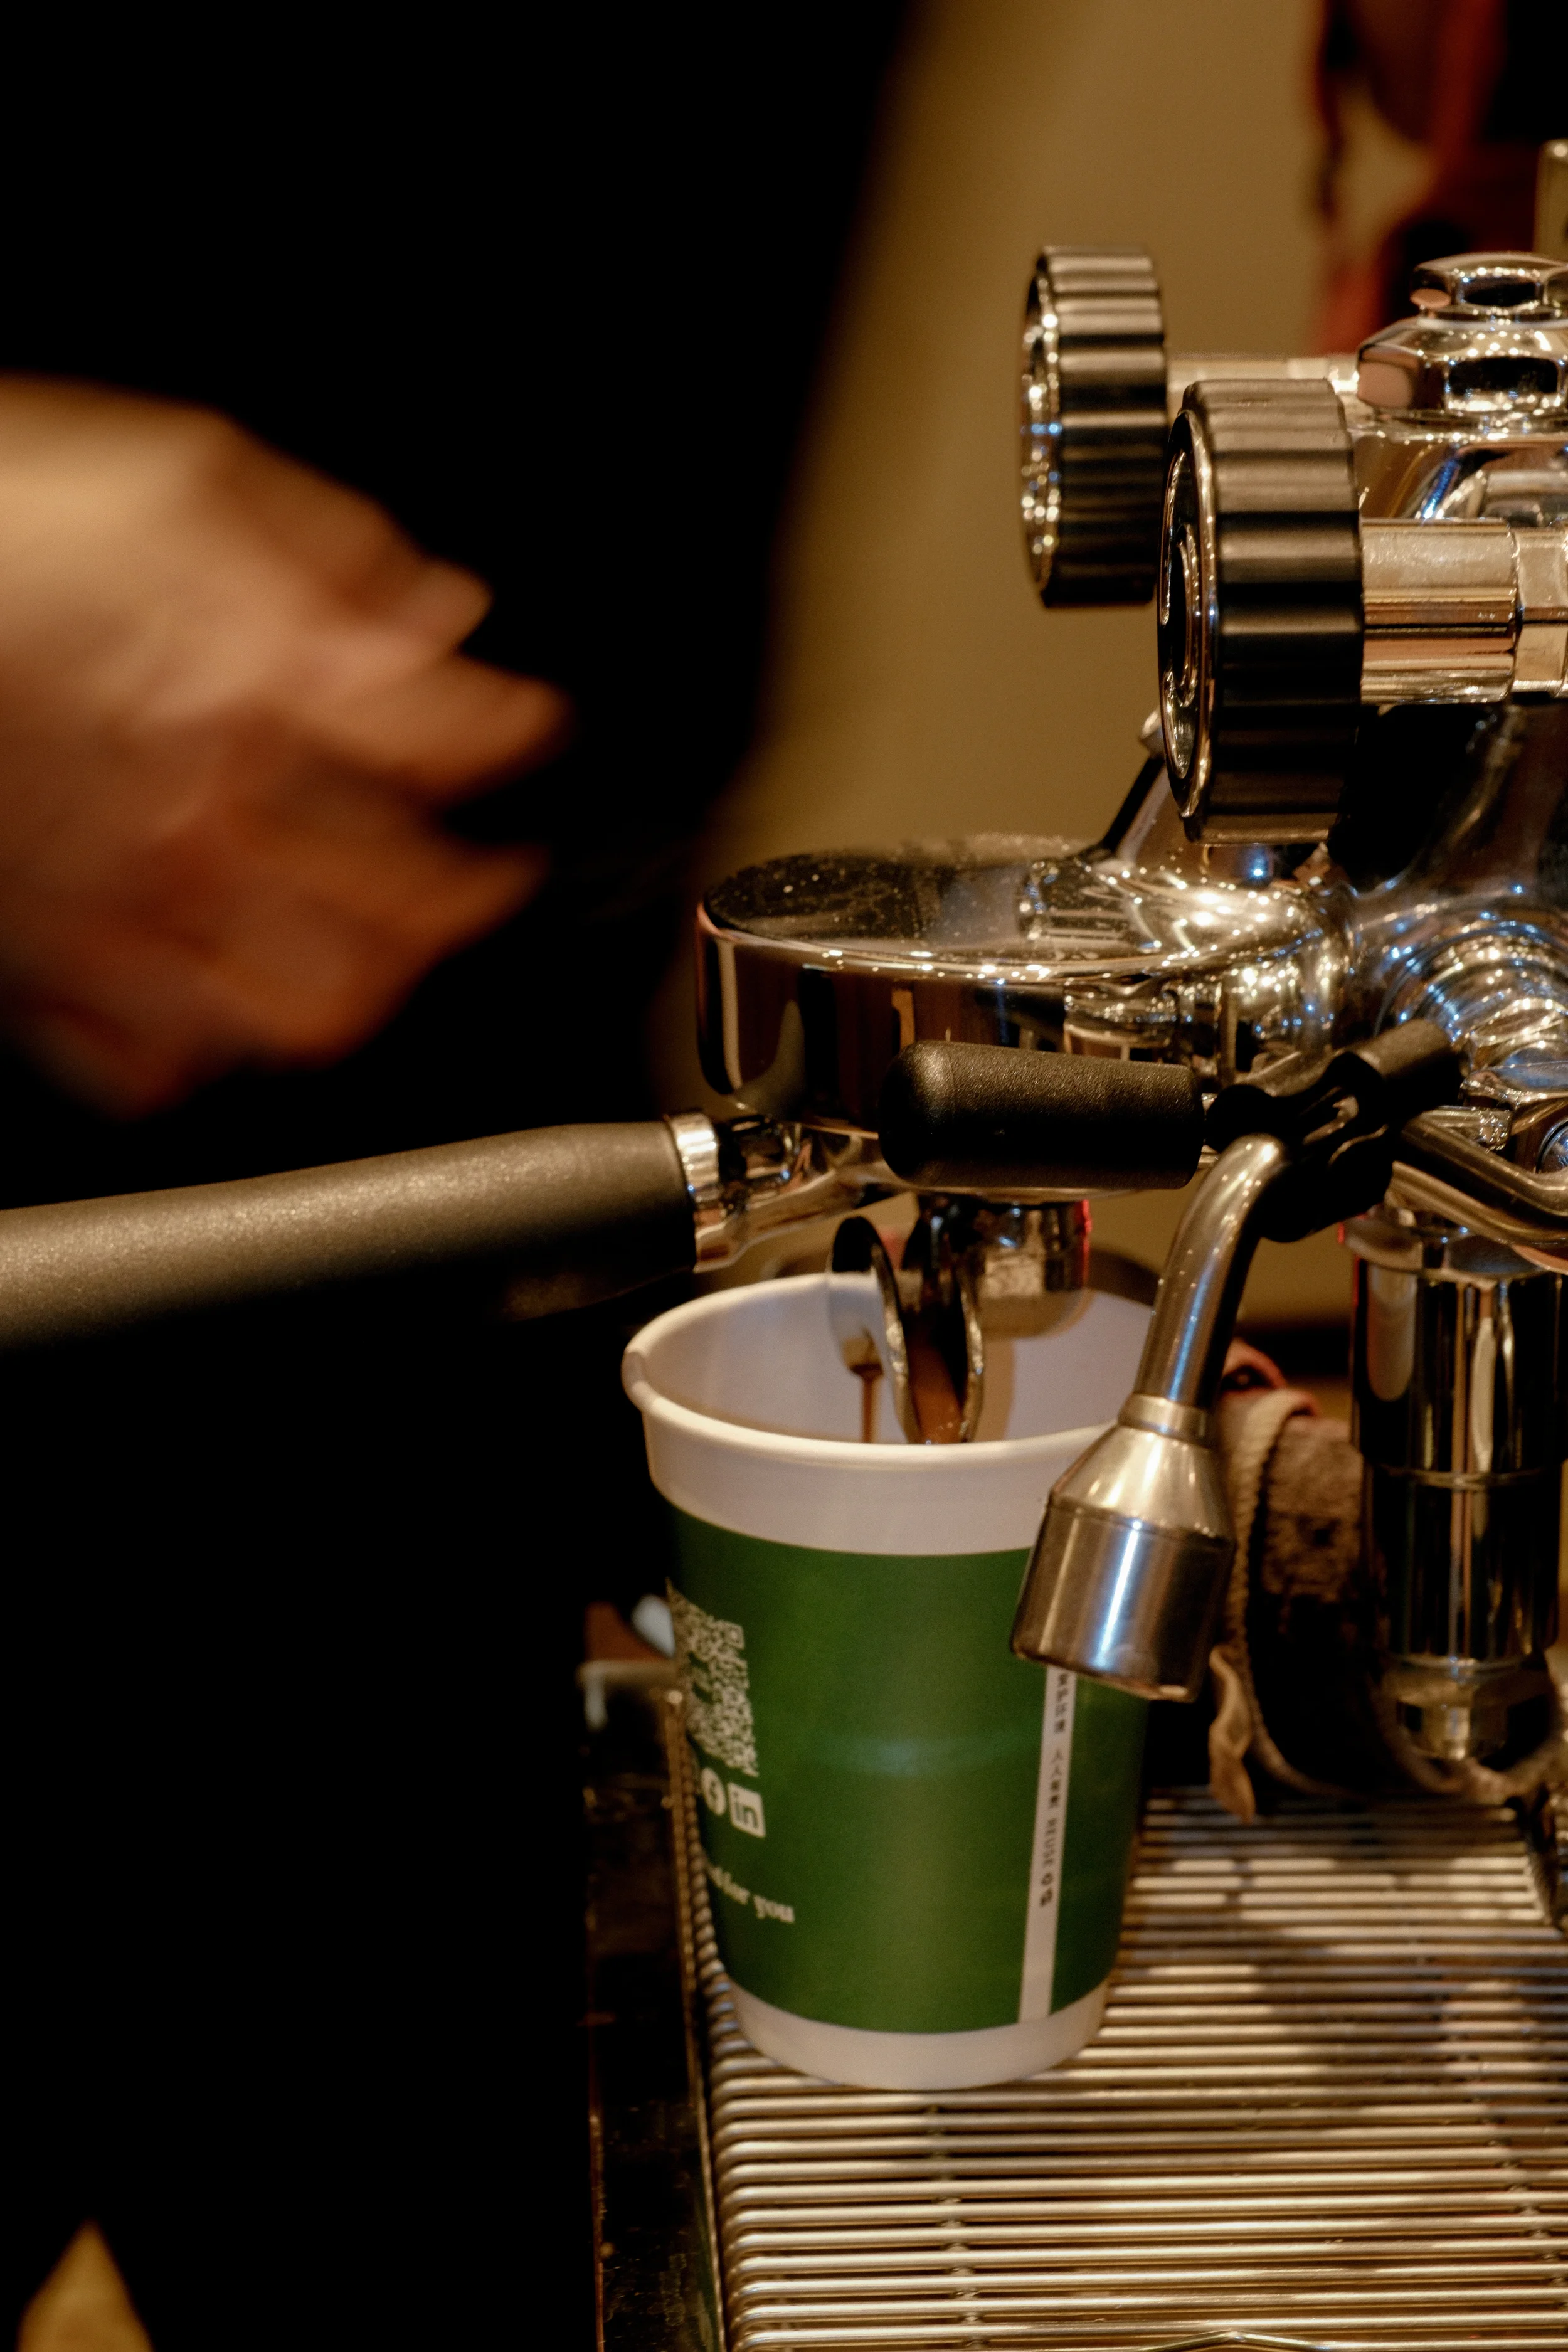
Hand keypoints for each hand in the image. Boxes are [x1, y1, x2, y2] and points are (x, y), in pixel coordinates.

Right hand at [0, 380, 566, 1111]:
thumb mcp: (171, 469)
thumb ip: (327, 546)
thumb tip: (439, 607)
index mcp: (255, 683)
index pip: (452, 735)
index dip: (516, 732)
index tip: (529, 728)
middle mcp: (208, 813)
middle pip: (414, 903)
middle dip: (481, 891)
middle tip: (493, 875)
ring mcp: (125, 906)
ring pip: (306, 1010)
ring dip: (368, 989)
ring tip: (383, 959)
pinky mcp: (39, 968)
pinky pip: (150, 1064)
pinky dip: (201, 1051)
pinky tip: (217, 1007)